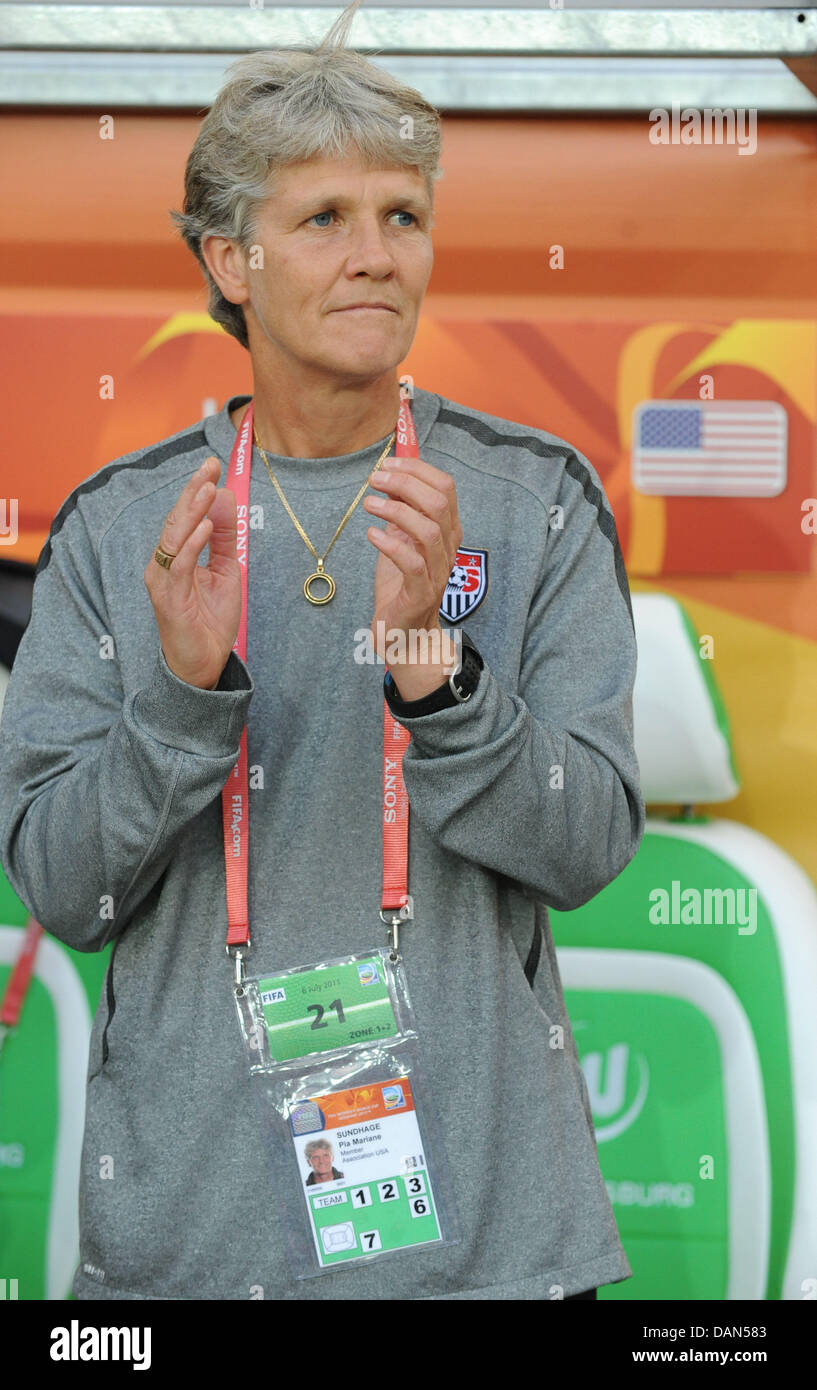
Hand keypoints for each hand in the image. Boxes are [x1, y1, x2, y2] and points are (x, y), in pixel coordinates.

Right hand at [143, 457, 240, 689]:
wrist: (203, 664)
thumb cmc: (209, 620)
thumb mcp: (226, 571)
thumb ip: (225, 538)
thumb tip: (226, 498)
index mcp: (175, 556)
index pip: (185, 516)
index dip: (198, 489)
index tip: (214, 465)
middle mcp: (163, 564)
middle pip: (176, 520)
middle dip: (193, 491)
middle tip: (210, 466)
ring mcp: (163, 581)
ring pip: (174, 537)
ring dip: (192, 511)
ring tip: (209, 488)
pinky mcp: (168, 599)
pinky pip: (179, 566)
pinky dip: (192, 544)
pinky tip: (206, 526)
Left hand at [363, 455, 461, 699]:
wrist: (404, 632)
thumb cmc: (401, 583)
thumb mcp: (400, 538)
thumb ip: (400, 510)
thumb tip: (389, 474)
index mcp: (447, 530)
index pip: (445, 487)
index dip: (417, 469)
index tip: (387, 464)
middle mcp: (448, 548)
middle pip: (439, 502)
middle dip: (405, 483)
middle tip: (374, 479)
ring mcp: (437, 571)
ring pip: (429, 530)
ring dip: (396, 510)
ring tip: (369, 504)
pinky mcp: (421, 593)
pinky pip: (411, 563)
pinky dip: (390, 543)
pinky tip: (371, 534)